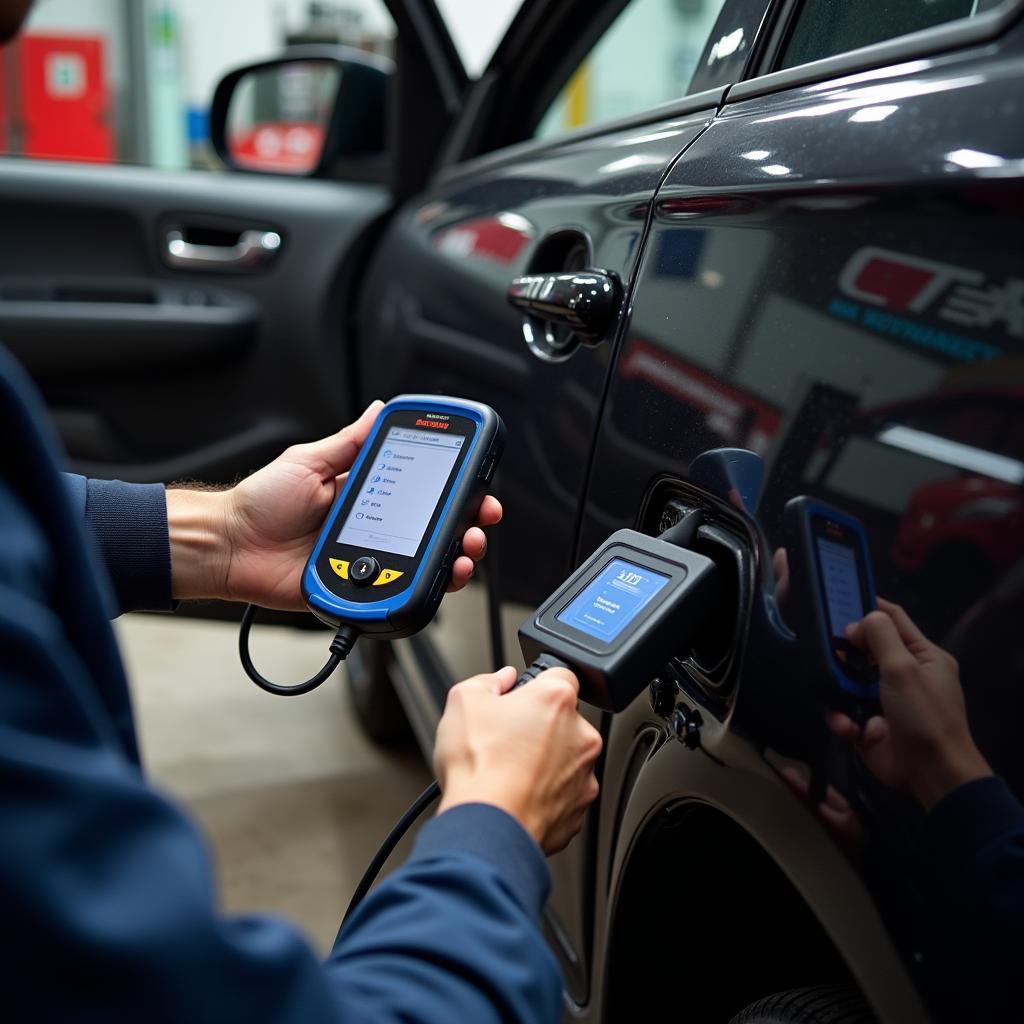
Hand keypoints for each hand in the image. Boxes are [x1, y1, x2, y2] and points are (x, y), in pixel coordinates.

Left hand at [167, 401, 502, 609]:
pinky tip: (435, 579)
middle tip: (481, 518)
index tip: (476, 483)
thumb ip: (349, 442)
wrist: (229, 546)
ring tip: (465, 551)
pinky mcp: (359, 590)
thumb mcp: (307, 460)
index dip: (454, 489)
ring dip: (455, 558)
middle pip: (435, 530)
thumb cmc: (259, 503)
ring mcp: (370, 561)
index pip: (422, 491)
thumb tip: (379, 410)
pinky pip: (397, 593)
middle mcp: (375, 528)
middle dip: (468, 525)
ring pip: (426, 565)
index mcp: (366, 495)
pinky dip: (422, 589)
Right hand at [434, 667, 602, 854]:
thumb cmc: (478, 768)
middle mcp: (581, 736)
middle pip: (563, 719)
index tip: (521, 697)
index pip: (559, 674)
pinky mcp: (578, 809)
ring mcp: (584, 775)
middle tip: (506, 739)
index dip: (535, 684)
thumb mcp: (464, 701)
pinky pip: (564, 793)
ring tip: (508, 771)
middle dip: (539, 725)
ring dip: (544, 761)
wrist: (487, 825)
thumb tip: (502, 679)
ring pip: (566, 758)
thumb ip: (488, 680)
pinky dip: (545, 793)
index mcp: (557, 701)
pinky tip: (517, 794)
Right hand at [829, 600, 991, 809]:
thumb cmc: (924, 715)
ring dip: (839, 692)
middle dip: (842, 652)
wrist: (932, 774)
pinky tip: (849, 729)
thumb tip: (854, 625)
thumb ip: (880, 635)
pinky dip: (842, 719)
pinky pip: (844, 711)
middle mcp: (903, 673)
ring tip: (839, 704)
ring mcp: (884, 699)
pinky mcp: (869, 724)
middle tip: (824, 650)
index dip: (867, 607)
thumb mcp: (904, 667)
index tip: (836, 599)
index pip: (893, 619)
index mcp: (923, 655)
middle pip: (863, 650)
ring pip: (847, 682)